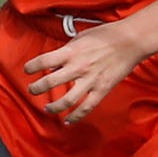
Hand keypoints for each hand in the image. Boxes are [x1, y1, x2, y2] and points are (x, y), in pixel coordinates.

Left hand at [23, 21, 146, 123]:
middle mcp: (78, 67)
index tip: (27, 70)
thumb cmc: (106, 35)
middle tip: (32, 90)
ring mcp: (90, 80)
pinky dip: (76, 117)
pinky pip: (86, 107)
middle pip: (49, 82)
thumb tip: (53, 64)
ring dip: (53, 107)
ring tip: (47, 108)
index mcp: (71, 52)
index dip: (31, 67)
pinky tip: (68, 121)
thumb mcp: (81, 37)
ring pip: (66, 100)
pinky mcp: (102, 89)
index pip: (43, 61)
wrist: (130, 41)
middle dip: (36, 88)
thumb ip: (66, 50)